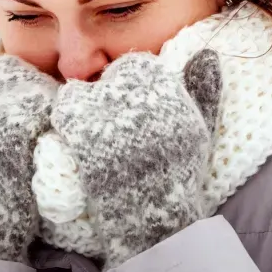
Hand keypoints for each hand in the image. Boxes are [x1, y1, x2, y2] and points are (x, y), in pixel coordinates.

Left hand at [51, 49, 221, 268]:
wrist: (152, 217)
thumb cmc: (178, 175)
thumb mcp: (201, 129)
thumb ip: (204, 88)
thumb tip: (207, 54)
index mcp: (170, 92)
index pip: (136, 67)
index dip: (128, 87)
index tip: (130, 112)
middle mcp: (140, 98)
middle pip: (107, 80)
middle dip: (105, 99)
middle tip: (108, 128)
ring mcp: (109, 115)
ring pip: (81, 92)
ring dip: (82, 111)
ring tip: (92, 136)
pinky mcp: (83, 134)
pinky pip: (64, 112)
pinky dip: (66, 124)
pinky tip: (76, 142)